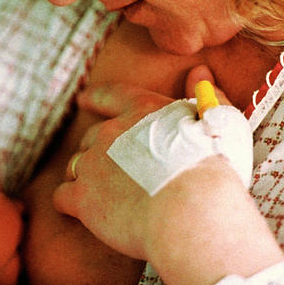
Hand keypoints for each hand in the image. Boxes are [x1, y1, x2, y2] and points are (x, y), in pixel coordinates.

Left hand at [54, 75, 283, 284]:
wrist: (193, 210)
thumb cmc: (214, 170)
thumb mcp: (221, 123)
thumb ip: (209, 95)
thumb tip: (199, 71)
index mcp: (142, 111)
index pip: (113, 96)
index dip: (97, 98)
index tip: (83, 99)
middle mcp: (111, 132)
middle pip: (92, 137)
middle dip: (98, 150)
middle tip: (111, 169)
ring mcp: (93, 164)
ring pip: (76, 166)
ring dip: (85, 177)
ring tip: (103, 195)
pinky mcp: (82, 198)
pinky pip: (62, 197)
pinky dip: (69, 204)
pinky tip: (80, 213)